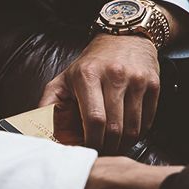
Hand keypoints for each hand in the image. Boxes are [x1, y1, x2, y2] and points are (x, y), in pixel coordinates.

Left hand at [39, 34, 159, 153]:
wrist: (124, 37)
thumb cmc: (90, 64)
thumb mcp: (64, 79)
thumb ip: (47, 104)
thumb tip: (35, 130)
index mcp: (88, 75)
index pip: (94, 120)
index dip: (92, 142)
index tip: (88, 149)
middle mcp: (114, 76)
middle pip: (114, 128)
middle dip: (107, 146)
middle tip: (101, 151)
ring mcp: (136, 80)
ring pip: (133, 128)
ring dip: (123, 144)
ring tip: (113, 144)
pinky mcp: (153, 84)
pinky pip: (147, 122)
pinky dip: (137, 134)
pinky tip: (127, 132)